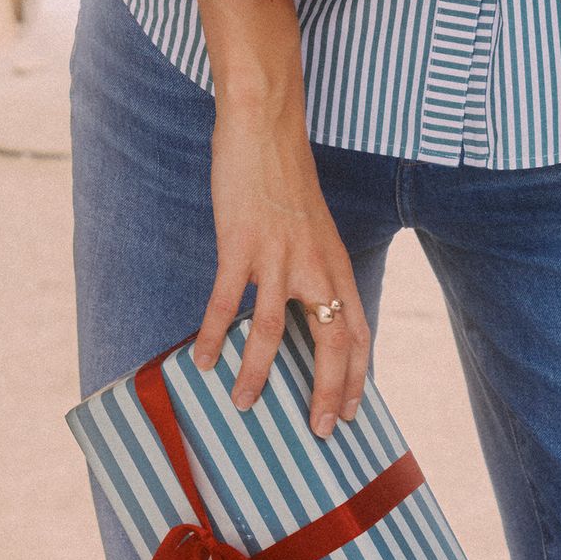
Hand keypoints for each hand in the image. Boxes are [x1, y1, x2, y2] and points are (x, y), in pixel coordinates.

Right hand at [196, 93, 371, 433]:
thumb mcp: (313, 229)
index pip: (358, 331)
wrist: (266, 128)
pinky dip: (214, 335)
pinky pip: (226, 301)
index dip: (357, 376)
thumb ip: (314, 269)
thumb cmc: (286, 179)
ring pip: (273, 332)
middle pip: (332, 343)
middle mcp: (315, 265)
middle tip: (318, 431)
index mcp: (336, 263)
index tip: (351, 413)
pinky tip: (202, 359)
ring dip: (258, 375)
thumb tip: (305, 311)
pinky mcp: (241, 244)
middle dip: (327, 392)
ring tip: (242, 405)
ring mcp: (278, 256)